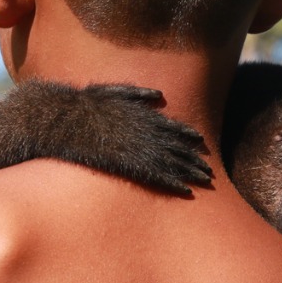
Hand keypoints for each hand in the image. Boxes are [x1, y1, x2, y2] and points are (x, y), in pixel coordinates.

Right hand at [80, 85, 212, 194]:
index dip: (189, 135)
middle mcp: (149, 132)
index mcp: (146, 115)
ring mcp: (143, 149)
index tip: (201, 142)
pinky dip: (175, 184)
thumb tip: (158, 93)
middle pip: (180, 147)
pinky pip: (160, 177)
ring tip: (206, 181)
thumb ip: (138, 92)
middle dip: (195, 158)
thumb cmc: (87, 105)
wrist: (72, 119)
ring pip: (175, 163)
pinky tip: (187, 191)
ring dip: (192, 172)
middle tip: (209, 169)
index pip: (174, 127)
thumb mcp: (114, 90)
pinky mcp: (134, 166)